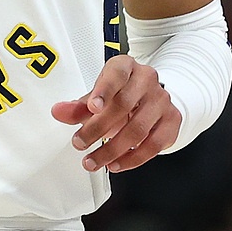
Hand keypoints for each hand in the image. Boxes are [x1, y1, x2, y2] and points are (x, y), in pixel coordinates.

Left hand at [50, 55, 181, 173]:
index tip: (91, 107)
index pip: (116, 74)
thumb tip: (59, 111)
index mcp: (126, 67)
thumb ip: (78, 106)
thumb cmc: (121, 94)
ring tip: (94, 160)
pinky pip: (154, 144)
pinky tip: (116, 163)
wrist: (150, 98)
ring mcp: (162, 100)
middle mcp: (147, 80)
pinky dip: (133, 158)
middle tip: (80, 143)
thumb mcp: (98, 96)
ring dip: (112, 150)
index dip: (103, 91)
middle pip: (124, 105)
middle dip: (98, 128)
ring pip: (138, 128)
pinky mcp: (172, 120)